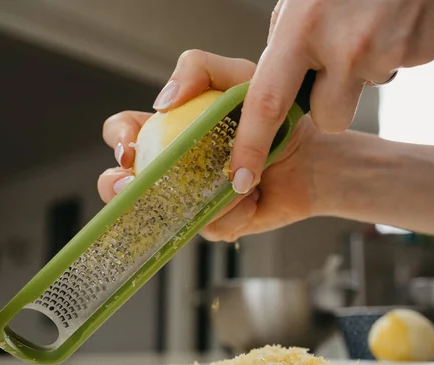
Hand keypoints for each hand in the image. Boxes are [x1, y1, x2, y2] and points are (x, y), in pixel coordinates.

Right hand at [98, 51, 319, 241]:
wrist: (313, 158)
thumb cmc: (278, 117)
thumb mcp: (240, 77)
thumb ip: (199, 69)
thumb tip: (162, 102)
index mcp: (172, 128)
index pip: (126, 131)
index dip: (119, 139)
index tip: (130, 148)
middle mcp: (175, 165)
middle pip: (125, 181)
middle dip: (121, 187)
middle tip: (144, 183)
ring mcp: (192, 198)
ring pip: (166, 212)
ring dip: (199, 200)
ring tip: (235, 185)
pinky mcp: (214, 223)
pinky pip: (208, 226)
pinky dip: (232, 212)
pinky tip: (251, 199)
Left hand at [211, 0, 433, 193]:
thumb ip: (289, 42)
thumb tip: (284, 82)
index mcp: (303, 27)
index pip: (268, 104)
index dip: (251, 146)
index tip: (241, 178)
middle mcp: (348, 46)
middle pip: (329, 119)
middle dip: (327, 104)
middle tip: (333, 63)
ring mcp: (391, 49)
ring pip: (367, 88)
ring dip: (362, 69)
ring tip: (368, 22)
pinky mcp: (426, 48)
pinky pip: (399, 68)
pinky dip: (394, 50)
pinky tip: (394, 18)